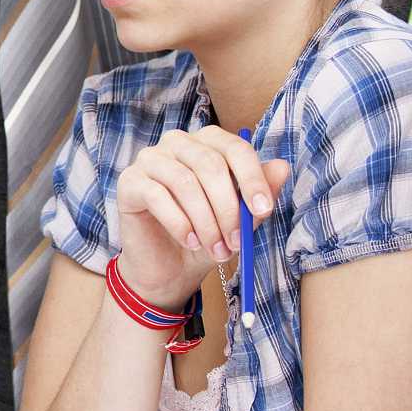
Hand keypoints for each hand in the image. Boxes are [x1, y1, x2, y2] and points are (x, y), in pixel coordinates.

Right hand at [113, 127, 291, 306]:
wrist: (170, 267)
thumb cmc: (206, 236)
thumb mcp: (240, 219)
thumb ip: (258, 194)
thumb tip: (282, 167)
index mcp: (207, 143)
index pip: (235, 148)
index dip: (252, 177)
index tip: (263, 209)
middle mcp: (177, 143)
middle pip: (210, 164)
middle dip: (228, 208)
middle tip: (236, 242)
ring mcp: (149, 159)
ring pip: (185, 182)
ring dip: (206, 222)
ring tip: (215, 249)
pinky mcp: (129, 181)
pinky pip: (158, 196)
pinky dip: (179, 223)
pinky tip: (190, 241)